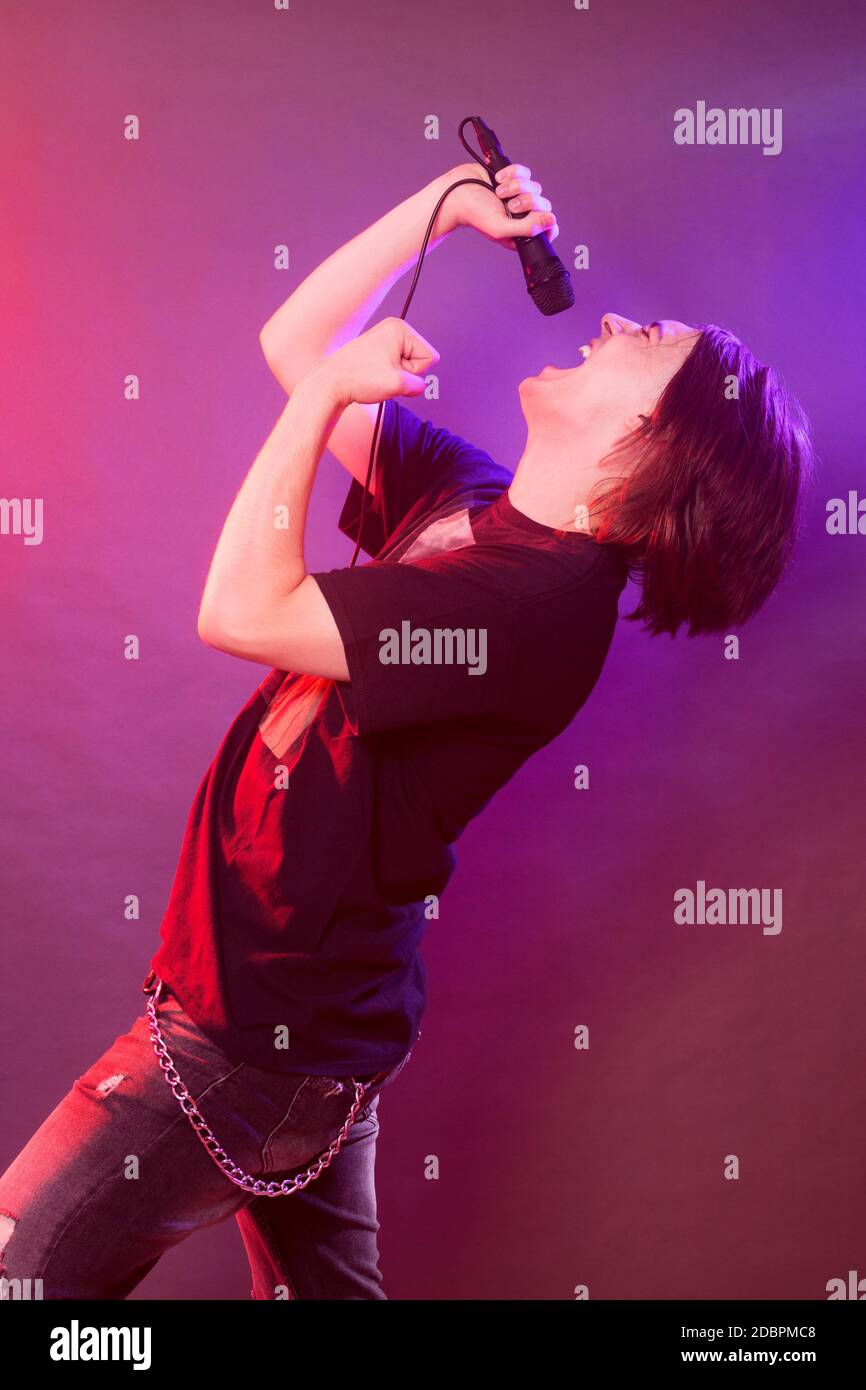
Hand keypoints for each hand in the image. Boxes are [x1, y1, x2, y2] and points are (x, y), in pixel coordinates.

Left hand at [311, 317, 439, 406]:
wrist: (331, 384)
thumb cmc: (358, 378)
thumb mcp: (399, 384)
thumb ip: (420, 385)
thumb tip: (420, 386)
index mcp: (400, 329)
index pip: (429, 357)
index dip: (414, 371)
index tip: (393, 371)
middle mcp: (393, 330)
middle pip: (419, 360)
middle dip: (405, 374)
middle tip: (384, 376)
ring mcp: (384, 340)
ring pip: (407, 367)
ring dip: (396, 377)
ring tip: (377, 377)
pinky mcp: (377, 351)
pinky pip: (396, 368)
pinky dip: (388, 377)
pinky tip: (373, 377)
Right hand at [438, 161, 558, 250]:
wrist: (457, 191)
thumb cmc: (474, 214)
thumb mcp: (501, 228)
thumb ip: (527, 228)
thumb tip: (551, 221)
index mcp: (521, 232)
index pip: (548, 229)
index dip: (548, 223)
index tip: (537, 217)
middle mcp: (522, 215)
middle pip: (543, 206)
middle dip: (527, 202)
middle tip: (510, 206)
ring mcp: (519, 195)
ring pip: (535, 187)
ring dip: (516, 187)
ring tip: (499, 192)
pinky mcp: (514, 178)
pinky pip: (525, 172)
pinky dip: (512, 173)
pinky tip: (498, 178)